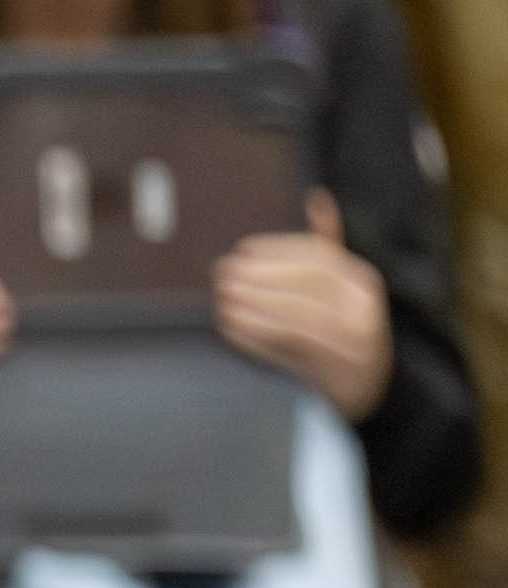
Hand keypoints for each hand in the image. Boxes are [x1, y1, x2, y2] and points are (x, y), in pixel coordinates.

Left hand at [216, 191, 390, 418]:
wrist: (365, 390)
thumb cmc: (338, 331)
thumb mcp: (338, 288)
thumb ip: (326, 244)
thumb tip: (316, 197)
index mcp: (363, 281)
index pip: (319, 256)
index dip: (277, 250)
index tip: (242, 249)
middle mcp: (366, 308)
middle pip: (308, 282)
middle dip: (260, 276)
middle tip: (222, 274)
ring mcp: (357, 341)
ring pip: (300, 314)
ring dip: (255, 305)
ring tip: (223, 299)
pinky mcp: (339, 370)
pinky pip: (294, 344)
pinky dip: (258, 334)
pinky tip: (232, 327)